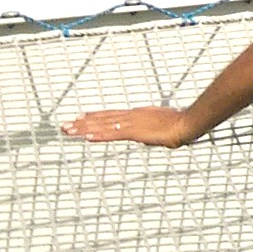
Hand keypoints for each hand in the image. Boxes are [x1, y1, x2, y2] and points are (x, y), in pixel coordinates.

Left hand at [62, 105, 195, 147]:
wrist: (187, 123)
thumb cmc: (180, 125)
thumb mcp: (163, 127)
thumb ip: (152, 130)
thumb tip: (151, 134)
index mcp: (137, 114)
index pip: (111, 114)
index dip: (94, 116)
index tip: (80, 117)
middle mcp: (131, 116)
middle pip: (102, 118)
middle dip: (82, 122)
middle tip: (65, 126)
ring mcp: (132, 123)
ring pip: (103, 125)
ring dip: (84, 128)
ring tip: (68, 131)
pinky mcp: (135, 132)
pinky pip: (112, 134)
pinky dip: (98, 135)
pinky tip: (86, 137)